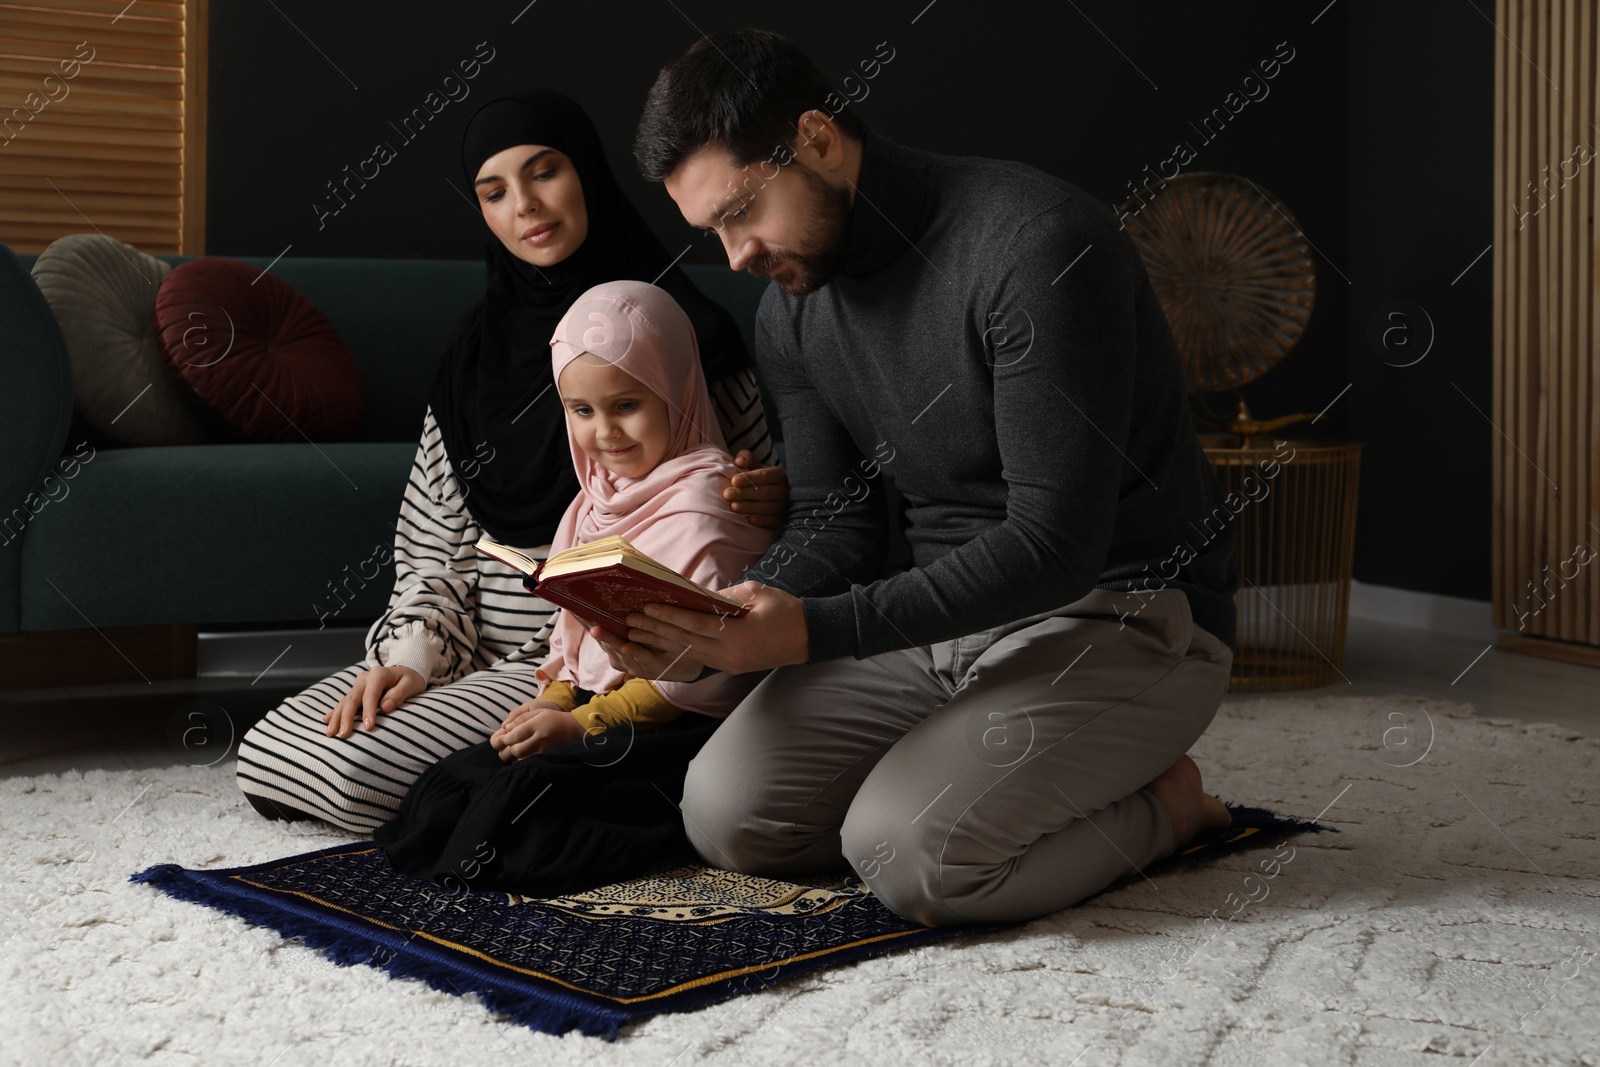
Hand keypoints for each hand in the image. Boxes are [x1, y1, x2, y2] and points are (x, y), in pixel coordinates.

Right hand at [326, 665, 424, 737]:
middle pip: (352, 699)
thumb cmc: (410, 680)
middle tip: (343, 734)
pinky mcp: (355, 691)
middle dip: (346, 718)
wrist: (404, 671)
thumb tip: (385, 707)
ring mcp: (358, 684)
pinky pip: (343, 702)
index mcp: (379, 674)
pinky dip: (335, 711)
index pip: (371, 695)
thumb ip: (399, 694)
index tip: (368, 727)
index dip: (368, 711)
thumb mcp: (411, 684)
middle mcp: (365, 678)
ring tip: (331, 733)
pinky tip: (326, 720)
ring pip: (344, 701)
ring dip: (337, 717)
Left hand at [490, 700, 586, 760]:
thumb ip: (520, 718)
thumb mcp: (537, 711)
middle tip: (505, 744)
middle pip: (516, 750)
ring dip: (512, 755)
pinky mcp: (545, 757)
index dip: (504, 738)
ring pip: (520, 759)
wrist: (573, 729)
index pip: (514, 736)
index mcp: (536, 725)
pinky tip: (520, 754)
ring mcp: (543, 750)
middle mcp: (539, 739)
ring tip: (511, 748)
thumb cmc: (553, 718)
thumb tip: (505, 728)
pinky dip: (519, 760)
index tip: (502, 736)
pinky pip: (527, 762)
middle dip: (506, 749)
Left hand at [583, 580, 807, 676]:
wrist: (811, 638)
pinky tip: (662, 640)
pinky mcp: (730, 667)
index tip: (647, 607)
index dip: (668, 617)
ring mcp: (729, 664)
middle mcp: (729, 655)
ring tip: (636, 632)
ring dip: (661, 642)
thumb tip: (696, 596)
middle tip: (630, 620)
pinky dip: (678, 647)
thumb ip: (726, 596)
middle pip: (685, 642)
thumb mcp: (758, 593)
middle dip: (655, 630)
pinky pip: (698, 657)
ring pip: (687, 652)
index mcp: (737, 636)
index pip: (694, 626)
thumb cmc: (786, 610)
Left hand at [724, 450, 788, 528]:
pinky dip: (761, 521)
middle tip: (727, 495)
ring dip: (749, 507)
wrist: (776, 497)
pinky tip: (749, 519)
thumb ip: (747, 459)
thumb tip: (739, 461)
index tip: (734, 480)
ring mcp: (784, 506)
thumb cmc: (762, 480)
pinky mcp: (782, 520)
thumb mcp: (756, 466)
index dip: (749, 478)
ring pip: (767, 507)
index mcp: (779, 474)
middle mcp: (785, 490)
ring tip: (733, 506)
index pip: (765, 475)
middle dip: (744, 494)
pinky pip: (772, 521)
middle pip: (764, 492)